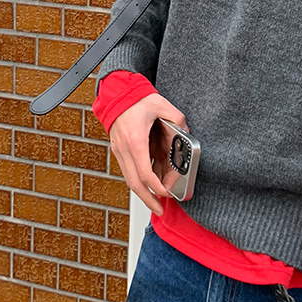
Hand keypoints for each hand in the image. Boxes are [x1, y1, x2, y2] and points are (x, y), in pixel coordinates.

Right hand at [109, 94, 187, 215]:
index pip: (145, 174)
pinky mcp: (118, 149)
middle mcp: (124, 149)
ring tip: (155, 201)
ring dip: (142, 193)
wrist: (116, 92)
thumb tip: (186, 134)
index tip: (166, 194)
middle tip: (159, 209)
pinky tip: (149, 184)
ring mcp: (119, 150)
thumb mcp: (163, 106)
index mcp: (136, 140)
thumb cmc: (137, 98)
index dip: (156, 188)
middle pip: (134, 183)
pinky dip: (138, 180)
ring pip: (129, 179)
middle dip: (147, 200)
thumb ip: (178, 120)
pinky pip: (128, 170)